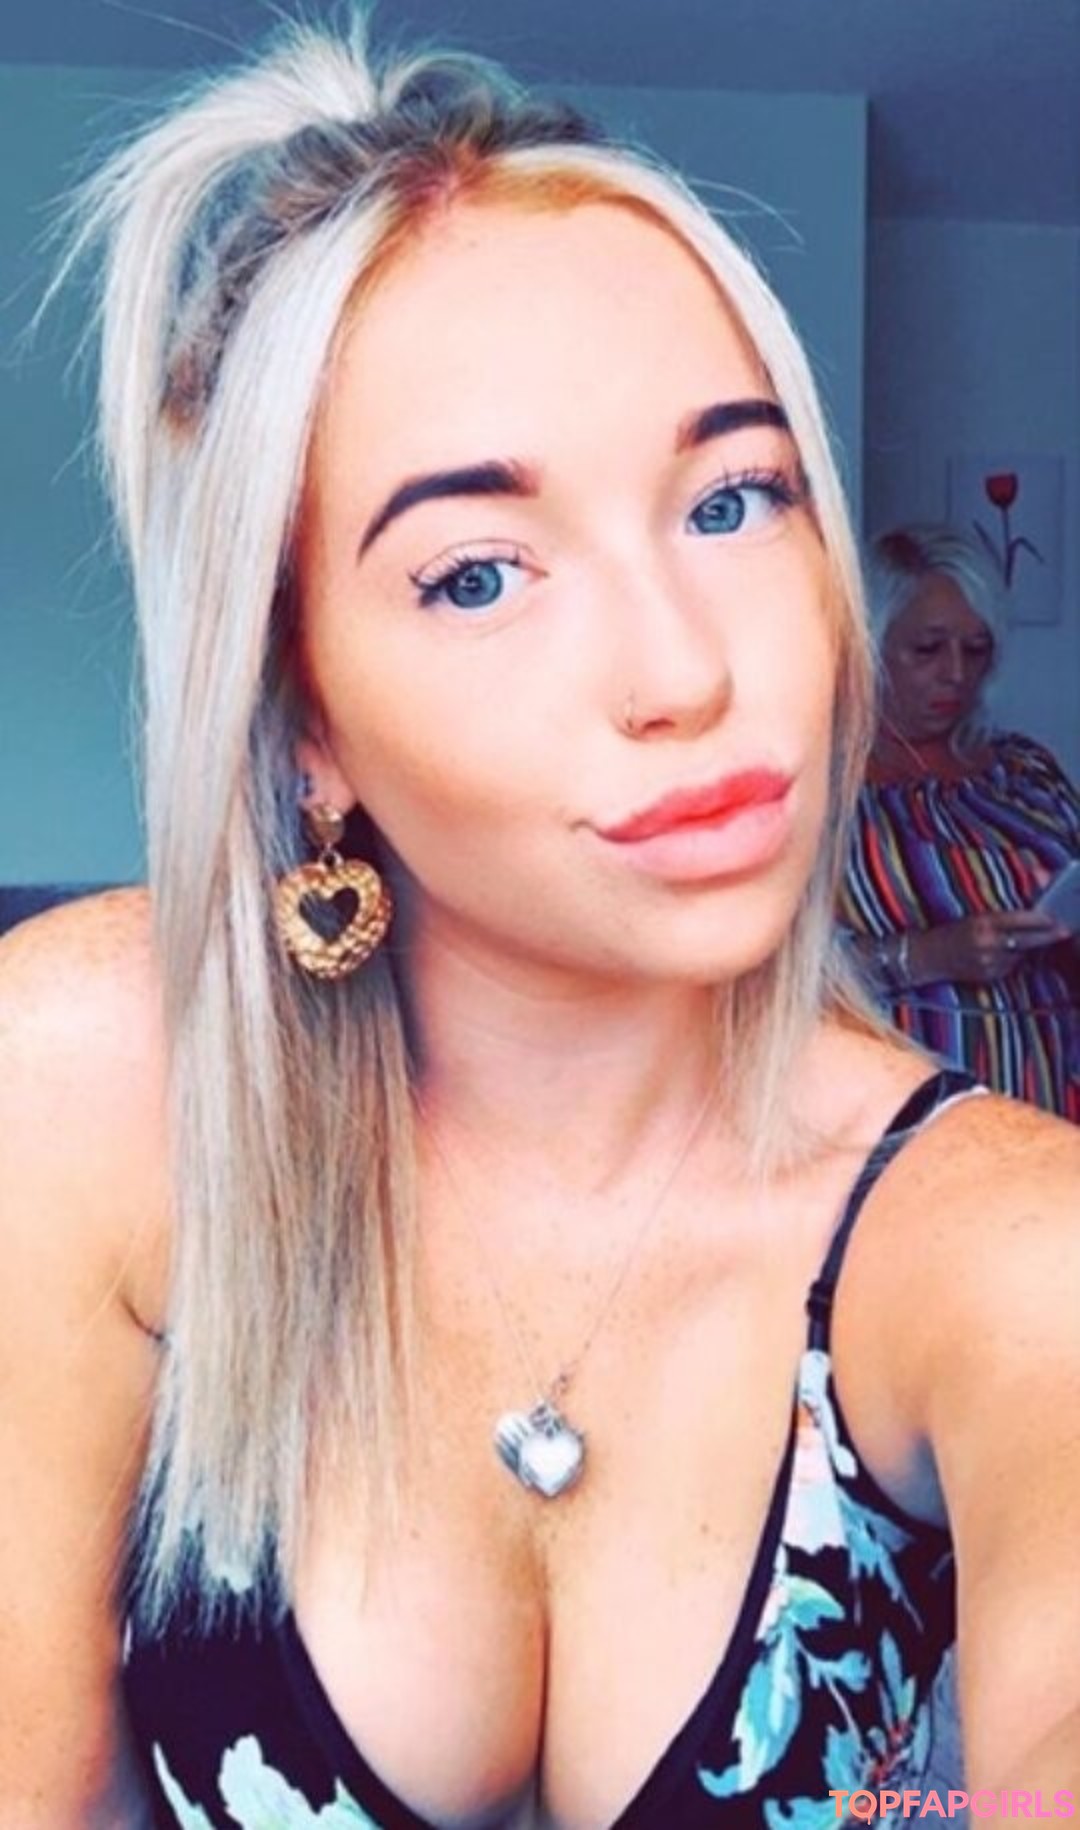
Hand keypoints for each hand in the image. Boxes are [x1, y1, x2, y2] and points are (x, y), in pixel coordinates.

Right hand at [914, 911, 1069, 984]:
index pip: (1019, 920)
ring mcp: (988, 962)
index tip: (1057, 917)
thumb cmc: (950, 932)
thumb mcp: (974, 918)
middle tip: (1065, 931)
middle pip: (1027, 940)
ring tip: (1011, 941)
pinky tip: (996, 955)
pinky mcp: (988, 976)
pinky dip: (1010, 960)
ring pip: (1020, 954)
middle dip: (1048, 936)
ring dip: (1025, 949)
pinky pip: (1009, 967)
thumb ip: (1002, 918)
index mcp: (982, 923)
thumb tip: (1032, 918)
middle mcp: (987, 943)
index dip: (1041, 920)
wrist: (926, 956)